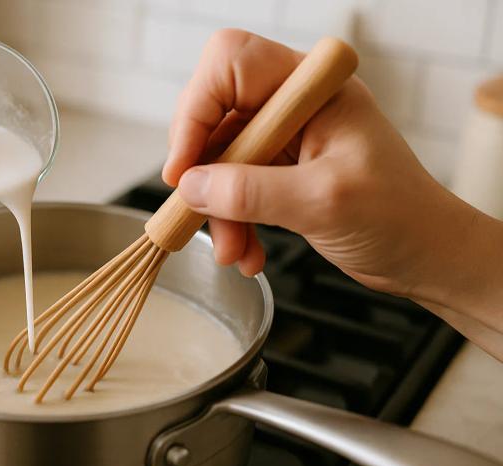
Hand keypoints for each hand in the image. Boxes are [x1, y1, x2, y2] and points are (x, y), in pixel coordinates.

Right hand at [163, 30, 502, 356]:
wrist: (425, 256)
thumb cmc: (399, 217)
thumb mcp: (321, 202)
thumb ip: (250, 192)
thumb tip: (190, 186)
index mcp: (311, 90)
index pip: (230, 65)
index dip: (196, 110)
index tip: (184, 168)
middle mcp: (293, 106)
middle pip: (214, 115)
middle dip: (204, 174)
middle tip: (197, 215)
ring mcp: (284, 139)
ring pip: (217, 160)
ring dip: (217, 210)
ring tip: (235, 252)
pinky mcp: (278, 172)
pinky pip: (232, 188)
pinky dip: (232, 222)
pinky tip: (248, 253)